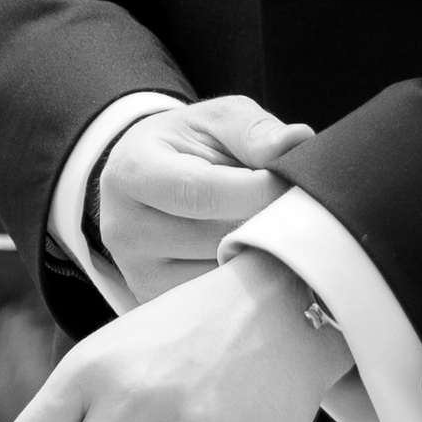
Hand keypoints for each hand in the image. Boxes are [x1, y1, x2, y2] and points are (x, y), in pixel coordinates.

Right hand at [97, 94, 313, 301]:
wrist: (148, 179)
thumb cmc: (187, 146)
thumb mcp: (217, 120)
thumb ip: (255, 130)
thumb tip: (296, 142)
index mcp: (133, 171)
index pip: (199, 190)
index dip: (256, 190)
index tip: (291, 183)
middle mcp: (124, 228)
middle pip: (214, 238)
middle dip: (265, 223)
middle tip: (297, 208)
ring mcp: (138, 272)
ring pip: (222, 275)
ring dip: (261, 255)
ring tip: (274, 228)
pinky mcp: (158, 301)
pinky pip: (219, 301)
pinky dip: (249, 280)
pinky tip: (258, 255)